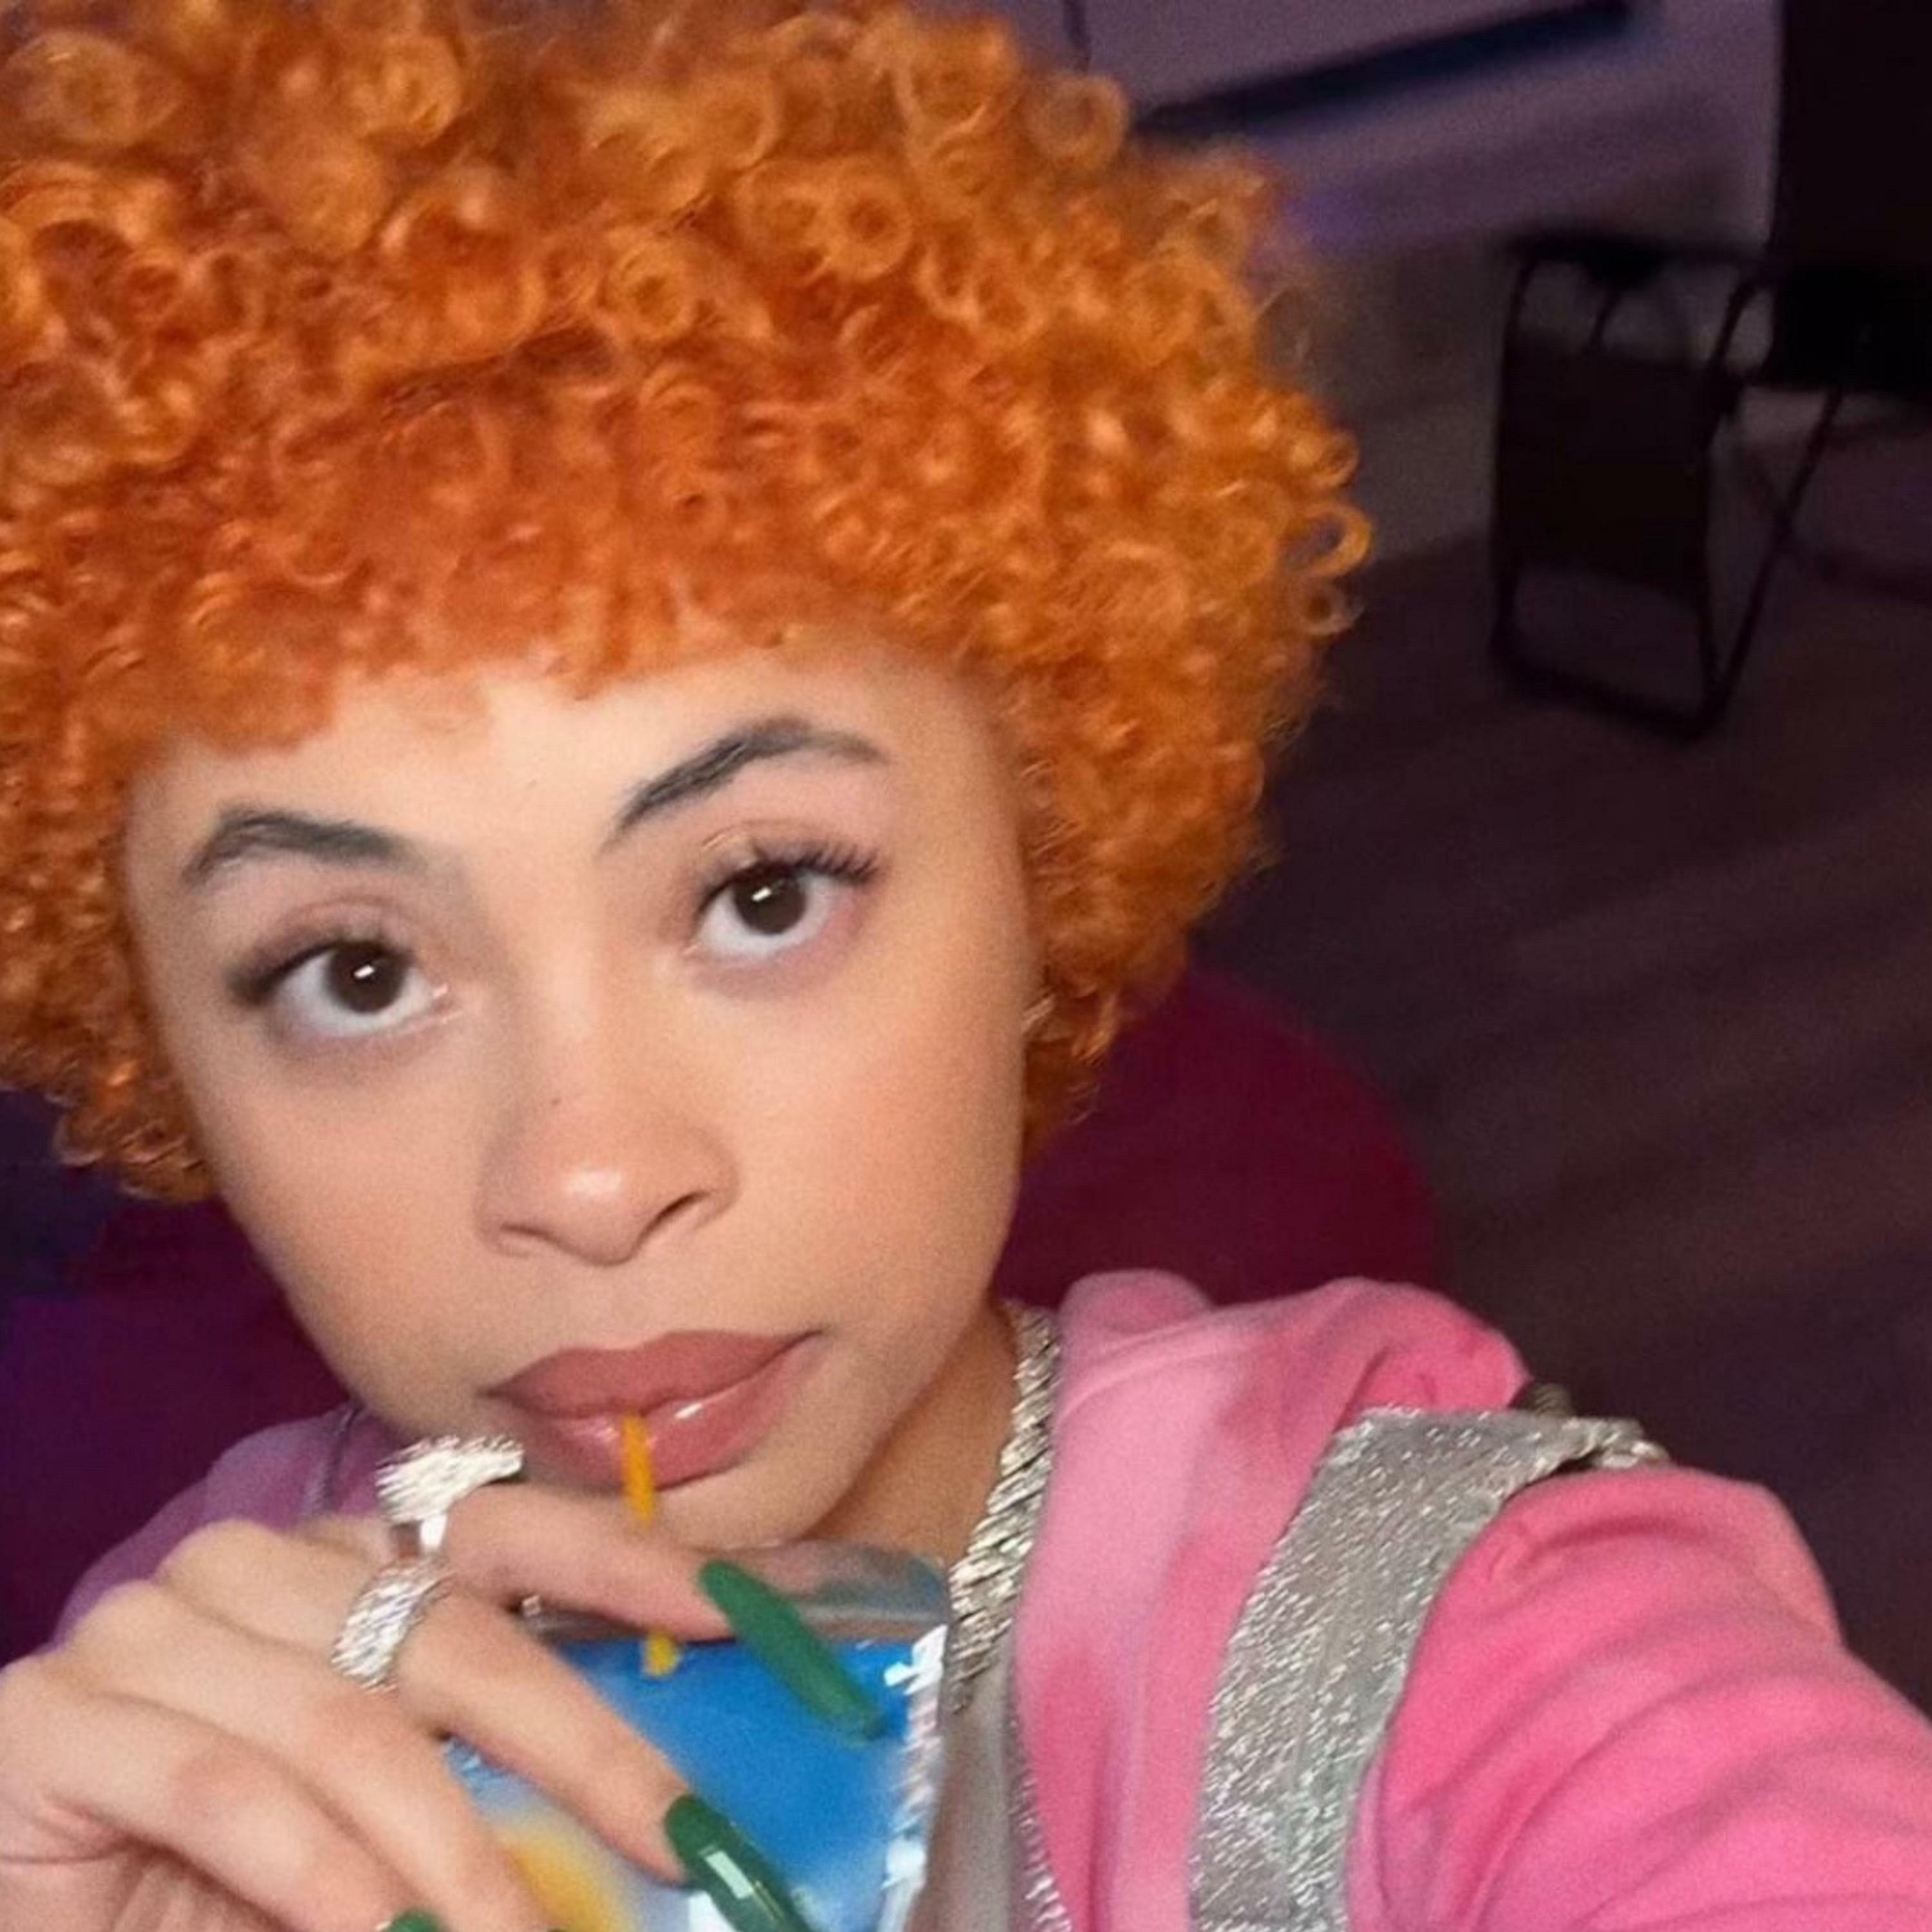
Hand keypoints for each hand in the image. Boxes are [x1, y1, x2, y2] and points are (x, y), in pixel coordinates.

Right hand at [0, 1485, 732, 1931]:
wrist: (47, 1914)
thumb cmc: (228, 1879)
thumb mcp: (396, 1813)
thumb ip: (497, 1784)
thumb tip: (666, 1810)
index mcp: (346, 1559)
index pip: (512, 1530)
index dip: (631, 1562)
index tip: (746, 1614)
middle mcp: (256, 1565)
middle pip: (455, 1635)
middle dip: (587, 1748)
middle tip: (686, 1841)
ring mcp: (151, 1628)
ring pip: (353, 1728)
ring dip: (460, 1858)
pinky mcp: (57, 1720)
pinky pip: (232, 1795)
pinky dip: (328, 1882)